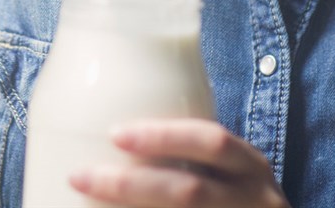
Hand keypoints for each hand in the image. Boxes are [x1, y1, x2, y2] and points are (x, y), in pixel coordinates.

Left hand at [69, 118, 289, 207]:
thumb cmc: (237, 199)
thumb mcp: (232, 174)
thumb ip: (192, 159)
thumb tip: (114, 136)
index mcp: (250, 167)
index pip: (211, 142)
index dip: (164, 137)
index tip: (114, 134)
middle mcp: (253, 199)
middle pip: (188, 192)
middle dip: (128, 184)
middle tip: (81, 176)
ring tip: (84, 202)